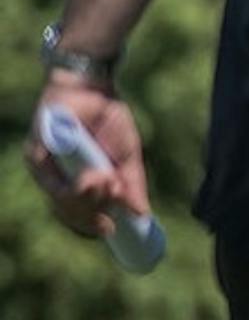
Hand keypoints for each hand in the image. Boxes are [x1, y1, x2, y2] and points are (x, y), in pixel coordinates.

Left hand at [21, 76, 147, 241]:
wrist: (95, 88)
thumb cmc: (110, 120)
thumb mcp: (127, 156)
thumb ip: (131, 184)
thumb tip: (141, 214)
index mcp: (79, 182)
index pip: (80, 214)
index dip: (93, 225)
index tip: (112, 230)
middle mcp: (58, 179)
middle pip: (69, 213)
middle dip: (94, 211)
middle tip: (115, 195)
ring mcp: (45, 170)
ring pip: (61, 201)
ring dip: (89, 197)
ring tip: (108, 180)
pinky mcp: (36, 155)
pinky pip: (52, 182)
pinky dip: (76, 186)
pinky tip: (95, 178)